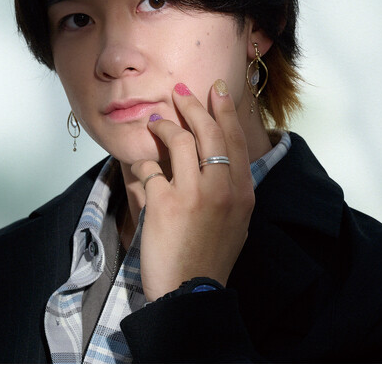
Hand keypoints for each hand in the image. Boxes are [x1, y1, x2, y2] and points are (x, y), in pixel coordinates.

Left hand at [131, 80, 254, 300]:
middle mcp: (222, 188)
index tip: (214, 90)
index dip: (223, 111)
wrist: (190, 292)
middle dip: (193, 105)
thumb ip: (229, 189)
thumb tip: (215, 160)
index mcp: (242, 192)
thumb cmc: (211, 256)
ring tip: (154, 122)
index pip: (234, 140)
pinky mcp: (164, 203)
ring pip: (179, 141)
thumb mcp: (236, 221)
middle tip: (180, 91)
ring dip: (163, 126)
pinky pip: (150, 168)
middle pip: (209, 132)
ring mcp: (194, 194)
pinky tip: (140, 166)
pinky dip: (143, 162)